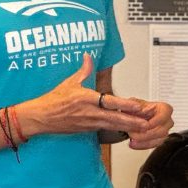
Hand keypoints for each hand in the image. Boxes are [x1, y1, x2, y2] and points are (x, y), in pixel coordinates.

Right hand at [19, 54, 155, 137]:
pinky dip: (117, 130)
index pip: (109, 101)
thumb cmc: (53, 100)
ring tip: (142, 128)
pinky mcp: (87, 130)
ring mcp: (88, 123)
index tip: (137, 105)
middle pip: (114, 118)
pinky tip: (126, 130)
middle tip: (146, 122)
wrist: (41, 118)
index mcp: (85, 99)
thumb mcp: (69, 82)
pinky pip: (105, 129)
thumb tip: (88, 57)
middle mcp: (89, 112)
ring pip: (112, 126)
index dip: (124, 104)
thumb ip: (83, 70)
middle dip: (131, 121)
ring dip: (127, 127)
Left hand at [121, 98, 173, 149]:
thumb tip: (141, 109)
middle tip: (133, 134)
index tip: (144, 126)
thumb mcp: (135, 102)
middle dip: (146, 134)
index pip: (163, 116)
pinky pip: (153, 145)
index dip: (154, 122)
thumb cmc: (138, 108)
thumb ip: (138, 105)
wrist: (135, 115)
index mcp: (165, 108)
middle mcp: (167, 120)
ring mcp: (165, 131)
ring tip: (132, 140)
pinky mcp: (160, 140)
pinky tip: (134, 144)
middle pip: (161, 130)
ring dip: (144, 141)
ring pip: (158, 140)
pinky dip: (142, 145)